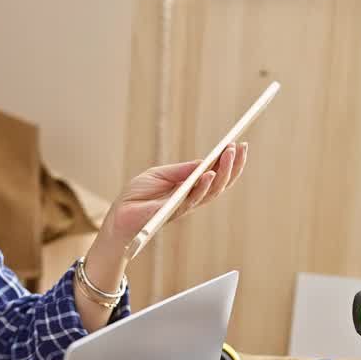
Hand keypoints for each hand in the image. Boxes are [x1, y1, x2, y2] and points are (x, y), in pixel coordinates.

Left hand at [100, 142, 247, 251]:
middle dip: (233, 165)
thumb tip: (205, 161)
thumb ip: (181, 170)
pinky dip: (202, 187)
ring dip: (223, 172)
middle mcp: (192, 199)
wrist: (118, 214)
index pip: (217, 176)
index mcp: (191, 189)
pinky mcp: (172, 212)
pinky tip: (209, 174)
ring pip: (212, 192)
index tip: (241, 145)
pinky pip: (192, 200)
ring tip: (229, 153)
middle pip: (220, 183)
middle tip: (241, 147)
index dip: (230, 163)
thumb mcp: (160, 174)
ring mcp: (184, 206)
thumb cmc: (137, 195)